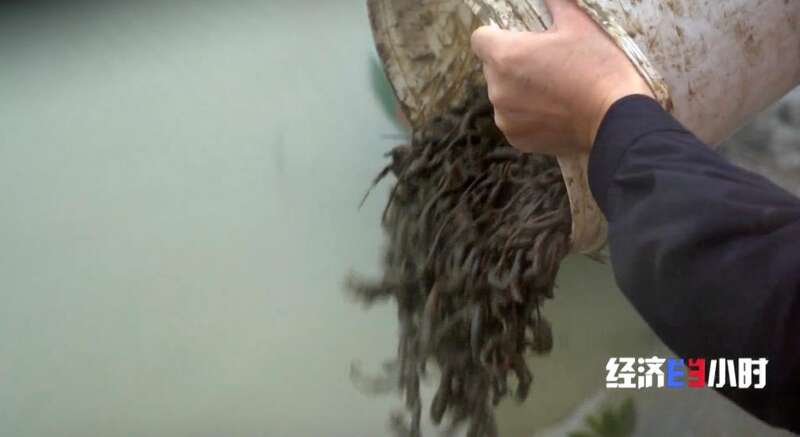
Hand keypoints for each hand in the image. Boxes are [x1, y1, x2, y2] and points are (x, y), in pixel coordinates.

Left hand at [470, 0, 653, 155]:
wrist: (616, 118)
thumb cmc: (598, 67)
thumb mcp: (579, 24)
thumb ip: (556, 3)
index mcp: (506, 56)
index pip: (480, 39)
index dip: (496, 35)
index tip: (516, 39)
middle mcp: (497, 89)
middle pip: (493, 68)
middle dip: (512, 63)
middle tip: (546, 64)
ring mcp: (505, 117)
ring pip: (503, 95)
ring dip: (519, 90)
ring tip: (553, 90)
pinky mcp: (516, 139)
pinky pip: (514, 119)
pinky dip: (527, 115)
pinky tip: (554, 111)